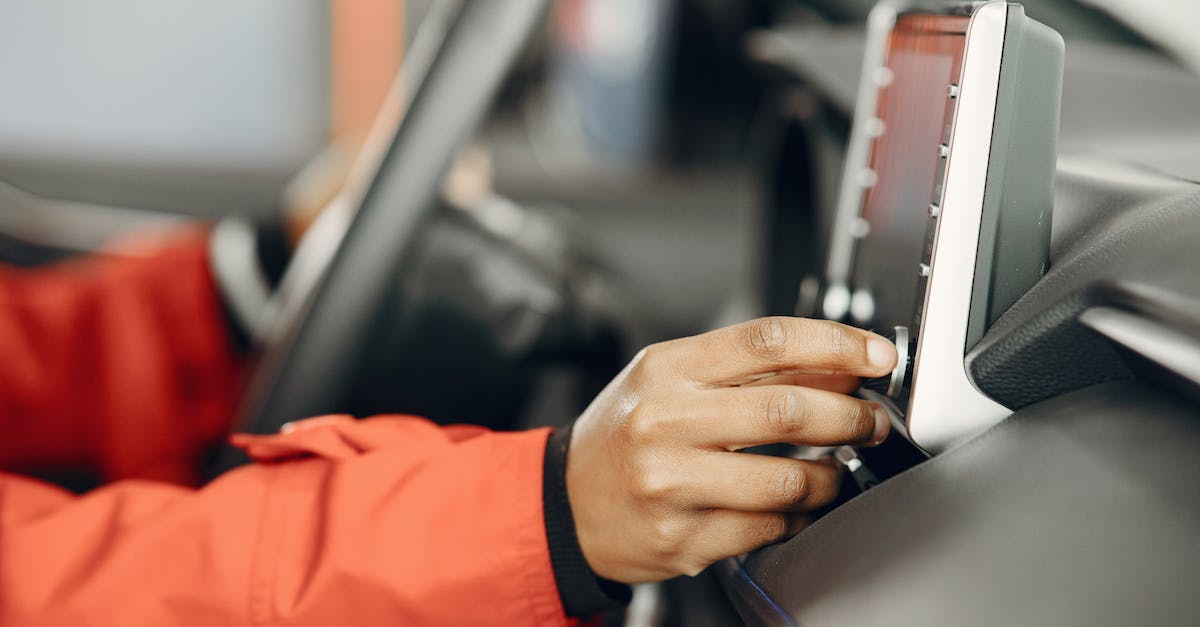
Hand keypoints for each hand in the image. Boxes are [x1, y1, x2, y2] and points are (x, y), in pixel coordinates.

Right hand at [566, 316, 896, 582]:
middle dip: (849, 416)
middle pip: (785, 410)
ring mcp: (671, 484)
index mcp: (666, 370)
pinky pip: (768, 528)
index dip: (836, 343)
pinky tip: (797, 507)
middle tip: (870, 421)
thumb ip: (750, 370)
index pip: (766, 341)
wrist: (566, 504)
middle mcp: (664, 422)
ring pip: (785, 480)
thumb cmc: (626, 435)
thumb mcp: (673, 381)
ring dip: (831, 477)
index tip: (876, 355)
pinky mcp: (682, 538)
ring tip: (836, 471)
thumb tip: (838, 361)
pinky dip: (798, 517)